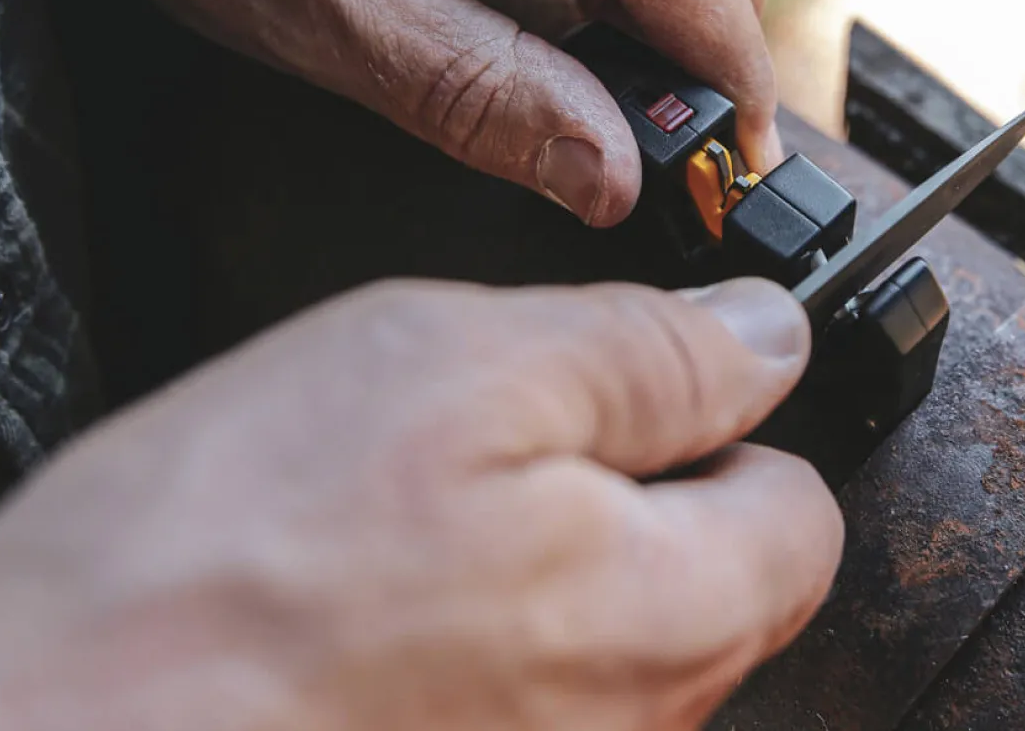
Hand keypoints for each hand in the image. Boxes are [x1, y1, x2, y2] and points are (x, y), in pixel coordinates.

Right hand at [0, 278, 841, 730]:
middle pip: (711, 585)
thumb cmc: (224, 562)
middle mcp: (630, 730)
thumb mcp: (460, 368)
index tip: (646, 392)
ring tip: (405, 526)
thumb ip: (646, 354)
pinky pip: (520, 696)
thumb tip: (764, 334)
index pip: (801, 514)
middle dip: (633, 493)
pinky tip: (374, 603)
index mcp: (666, 616)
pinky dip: (471, 638)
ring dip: (538, 564)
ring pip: (609, 641)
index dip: (731, 426)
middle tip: (485, 444)